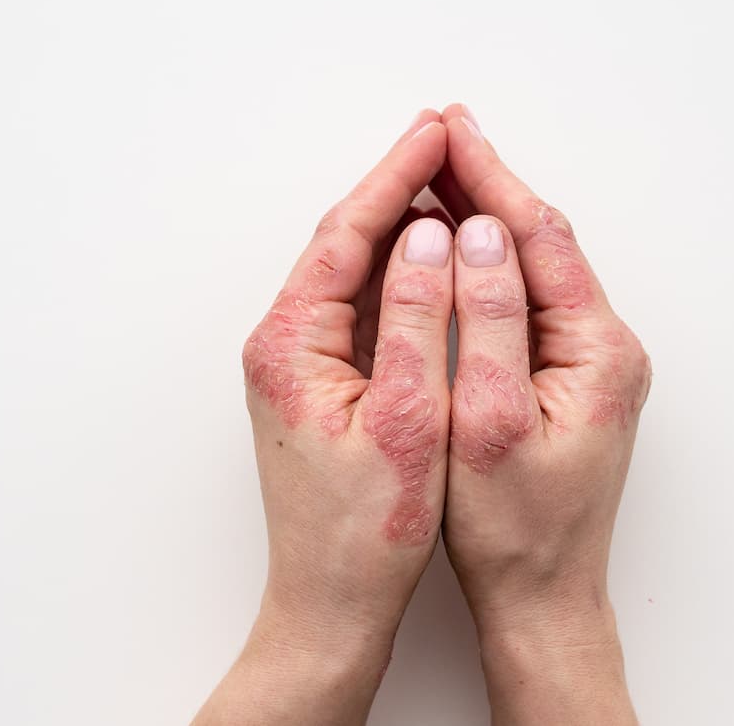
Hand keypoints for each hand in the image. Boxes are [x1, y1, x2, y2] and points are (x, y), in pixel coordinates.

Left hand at [194, 111, 455, 725]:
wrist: (330, 601)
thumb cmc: (365, 530)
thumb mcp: (408, 419)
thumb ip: (417, 320)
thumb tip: (433, 237)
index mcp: (290, 342)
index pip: (347, 233)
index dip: (396, 175)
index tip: (438, 131)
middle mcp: (284, 342)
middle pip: (346, 239)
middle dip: (399, 184)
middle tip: (448, 137)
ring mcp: (301, 360)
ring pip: (356, 269)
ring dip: (402, 223)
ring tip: (449, 176)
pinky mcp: (322, 380)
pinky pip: (364, 304)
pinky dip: (402, 271)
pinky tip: (435, 251)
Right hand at [432, 105, 651, 725]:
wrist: (543, 598)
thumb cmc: (515, 530)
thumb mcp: (489, 424)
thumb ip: (487, 322)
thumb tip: (481, 236)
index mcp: (598, 350)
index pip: (541, 238)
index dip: (491, 178)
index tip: (450, 130)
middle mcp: (605, 346)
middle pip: (542, 241)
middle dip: (488, 184)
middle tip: (439, 132)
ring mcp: (589, 362)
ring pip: (533, 266)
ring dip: (486, 219)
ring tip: (437, 170)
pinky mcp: (567, 378)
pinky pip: (525, 298)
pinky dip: (487, 263)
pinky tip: (455, 245)